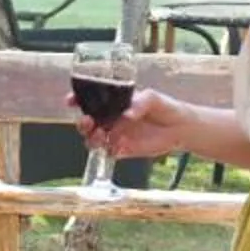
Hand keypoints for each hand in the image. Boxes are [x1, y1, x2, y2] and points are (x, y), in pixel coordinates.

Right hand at [71, 86, 191, 161]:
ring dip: (92, 138)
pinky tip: (114, 147)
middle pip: (86, 122)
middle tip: (88, 121)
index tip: (70, 100)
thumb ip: (139, 104)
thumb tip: (127, 115)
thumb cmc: (164, 106)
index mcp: (113, 103)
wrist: (179, 128)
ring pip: (93, 139)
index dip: (77, 100)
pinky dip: (107, 150)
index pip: (89, 101)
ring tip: (101, 135)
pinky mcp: (123, 150)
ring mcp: (115, 135)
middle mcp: (110, 119)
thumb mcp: (152, 98)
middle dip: (82, 122)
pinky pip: (108, 152)